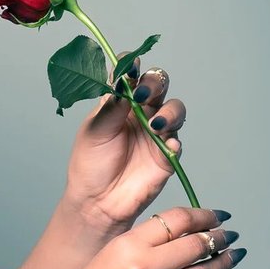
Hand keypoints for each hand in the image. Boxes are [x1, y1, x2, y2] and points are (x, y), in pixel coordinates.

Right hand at [46, 205, 239, 268]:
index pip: (177, 220)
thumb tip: (184, 233)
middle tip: (230, 234)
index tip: (217, 215)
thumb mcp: (110, 256)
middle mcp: (144, 268)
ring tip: (235, 254)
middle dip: (219, 236)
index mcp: (128, 246)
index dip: (204, 215)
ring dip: (225, 261)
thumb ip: (143, 243)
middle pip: (196, 244)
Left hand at [63, 63, 186, 232]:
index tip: (129, 66)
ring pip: (174, 109)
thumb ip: (110, 107)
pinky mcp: (167, 154)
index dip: (132, 66)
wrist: (97, 202)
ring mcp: (157, 132)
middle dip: (153, 83)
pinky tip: (167, 145)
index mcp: (119, 102)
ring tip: (155, 125)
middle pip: (158, 84)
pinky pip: (179, 141)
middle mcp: (141, 111)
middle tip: (142, 95)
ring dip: (169, 112)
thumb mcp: (93, 132)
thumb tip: (121, 81)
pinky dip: (175, 140)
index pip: (130, 74)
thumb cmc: (90, 165)